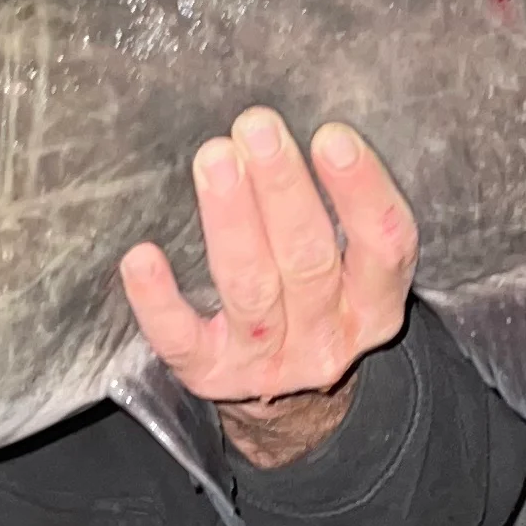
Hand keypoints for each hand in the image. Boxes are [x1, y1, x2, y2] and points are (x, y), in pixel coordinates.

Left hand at [121, 110, 416, 469]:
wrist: (289, 404)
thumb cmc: (312, 294)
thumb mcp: (349, 264)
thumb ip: (336, 206)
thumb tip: (295, 120)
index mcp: (375, 303)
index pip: (384, 244)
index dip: (361, 191)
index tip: (331, 136)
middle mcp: (330, 337)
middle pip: (309, 260)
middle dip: (280, 189)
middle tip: (256, 127)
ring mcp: (269, 361)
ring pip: (250, 289)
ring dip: (231, 220)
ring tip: (215, 158)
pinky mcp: (211, 374)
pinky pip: (182, 338)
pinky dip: (159, 300)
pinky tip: (141, 256)